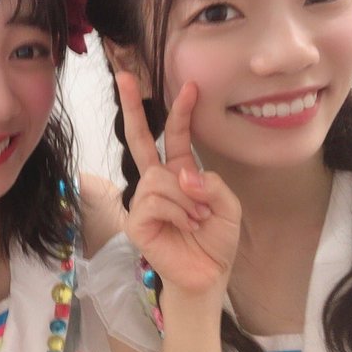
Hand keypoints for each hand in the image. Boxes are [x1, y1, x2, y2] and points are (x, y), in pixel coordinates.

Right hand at [116, 72, 240, 297]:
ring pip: (161, 179)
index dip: (182, 112)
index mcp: (179, 174)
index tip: (190, 86)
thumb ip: (210, 183)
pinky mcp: (136, 220)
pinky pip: (155, 201)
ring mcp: (143, 200)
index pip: (176, 137)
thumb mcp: (227, 205)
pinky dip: (178, 212)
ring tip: (197, 219)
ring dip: (187, 199)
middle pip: (140, 139)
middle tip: (124, 76)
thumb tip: (180, 175)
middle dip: (131, 107)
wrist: (207, 275)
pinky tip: (185, 227)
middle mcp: (157, 182)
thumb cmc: (215, 241)